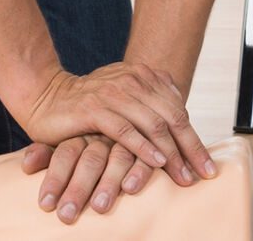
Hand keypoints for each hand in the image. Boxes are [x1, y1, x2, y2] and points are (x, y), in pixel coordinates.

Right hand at [22, 63, 213, 205]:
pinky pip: (126, 130)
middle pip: (172, 117)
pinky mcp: (94, 108)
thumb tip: (181, 114)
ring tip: (182, 175)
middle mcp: (132, 81)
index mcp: (143, 76)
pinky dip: (144, 147)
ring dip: (172, 153)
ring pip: (153, 124)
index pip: (178, 110)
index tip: (206, 166)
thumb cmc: (87, 104)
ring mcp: (113, 93)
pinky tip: (157, 161)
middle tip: (202, 174)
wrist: (46, 96)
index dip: (194, 140)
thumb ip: (150, 102)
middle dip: (190, 149)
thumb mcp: (123, 98)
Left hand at [23, 134, 161, 223]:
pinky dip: (139, 171)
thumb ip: (44, 152)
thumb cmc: (80, 127)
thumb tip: (26, 166)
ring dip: (108, 183)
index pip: (64, 155)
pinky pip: (144, 156)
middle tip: (66, 215)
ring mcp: (125, 138)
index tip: (45, 204)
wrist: (111, 97)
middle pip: (89, 160)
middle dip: (78, 189)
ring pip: (118, 158)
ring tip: (98, 208)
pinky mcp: (148, 142)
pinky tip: (132, 188)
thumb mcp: (59, 137)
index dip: (54, 179)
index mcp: (79, 133)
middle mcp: (101, 134)